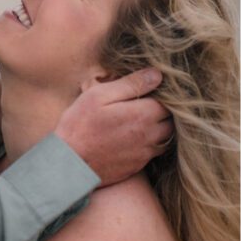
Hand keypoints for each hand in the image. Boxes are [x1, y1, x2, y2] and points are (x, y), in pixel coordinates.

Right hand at [55, 68, 172, 186]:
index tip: (145, 93)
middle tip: (142, 106)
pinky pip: (153, 152)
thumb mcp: (98, 96)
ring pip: (165, 137)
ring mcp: (145, 152)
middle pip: (171, 120)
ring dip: (158, 129)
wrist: (70, 162)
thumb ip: (130, 84)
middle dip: (161, 112)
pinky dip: (148, 144)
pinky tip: (131, 139)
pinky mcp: (138, 165)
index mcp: (144, 114)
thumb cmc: (79, 125)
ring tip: (138, 122)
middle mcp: (151, 134)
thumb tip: (157, 74)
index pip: (169, 101)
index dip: (159, 95)